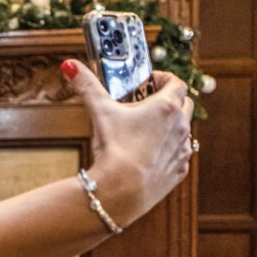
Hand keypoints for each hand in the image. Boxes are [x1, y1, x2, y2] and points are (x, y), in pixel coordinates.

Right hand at [62, 60, 193, 225]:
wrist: (122, 190)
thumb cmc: (115, 150)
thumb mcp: (99, 112)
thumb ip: (86, 85)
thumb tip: (71, 66)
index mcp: (166, 107)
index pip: (177, 82)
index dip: (164, 78)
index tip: (150, 81)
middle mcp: (181, 126)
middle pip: (186, 104)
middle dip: (170, 100)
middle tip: (149, 104)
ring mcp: (182, 150)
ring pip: (185, 130)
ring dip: (172, 126)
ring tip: (147, 131)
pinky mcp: (179, 170)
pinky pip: (180, 155)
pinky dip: (169, 151)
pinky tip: (149, 155)